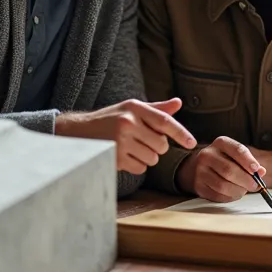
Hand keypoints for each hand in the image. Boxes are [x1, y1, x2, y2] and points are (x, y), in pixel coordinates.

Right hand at [55, 98, 196, 174]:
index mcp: (135, 108)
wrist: (80, 131)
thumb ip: (156, 109)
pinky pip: (141, 168)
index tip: (191, 143)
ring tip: (132, 147)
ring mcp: (121, 141)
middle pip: (161, 145)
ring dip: (147, 157)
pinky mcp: (116, 158)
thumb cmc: (111, 118)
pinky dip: (137, 165)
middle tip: (143, 140)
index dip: (181, 133)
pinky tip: (125, 156)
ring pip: (152, 159)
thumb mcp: (132, 108)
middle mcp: (128, 123)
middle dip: (157, 147)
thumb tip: (178, 103)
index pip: (164, 121)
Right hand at [176, 136, 266, 201]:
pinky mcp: (199, 186)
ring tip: (244, 189)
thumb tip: (261, 172)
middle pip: (229, 170)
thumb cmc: (223, 160)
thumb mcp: (236, 155)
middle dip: (245, 180)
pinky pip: (217, 195)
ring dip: (238, 190)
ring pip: (223, 185)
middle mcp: (207, 155)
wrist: (197, 167)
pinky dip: (230, 197)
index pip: (237, 150)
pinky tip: (234, 193)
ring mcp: (200, 171)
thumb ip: (249, 162)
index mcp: (220, 143)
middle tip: (255, 185)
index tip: (257, 170)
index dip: (248, 161)